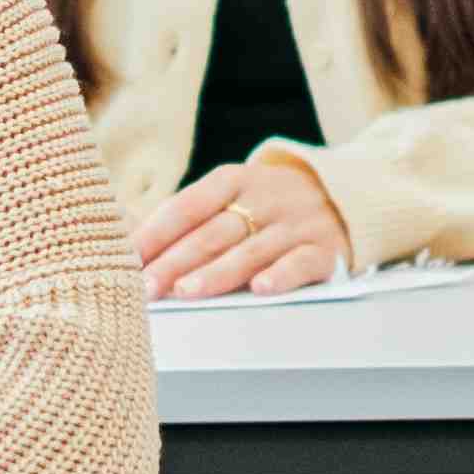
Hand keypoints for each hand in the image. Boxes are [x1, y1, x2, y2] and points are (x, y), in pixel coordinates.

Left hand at [138, 150, 352, 299]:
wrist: (346, 195)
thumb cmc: (269, 205)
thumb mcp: (233, 195)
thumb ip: (189, 217)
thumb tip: (128, 241)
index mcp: (234, 180)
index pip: (187, 205)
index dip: (155, 232)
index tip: (128, 258)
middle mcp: (265, 198)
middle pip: (214, 231)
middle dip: (177, 260)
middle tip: (149, 287)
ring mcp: (296, 224)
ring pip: (252, 249)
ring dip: (218, 272)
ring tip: (187, 292)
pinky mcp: (326, 248)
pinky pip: (302, 262)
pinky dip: (282, 275)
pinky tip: (261, 289)